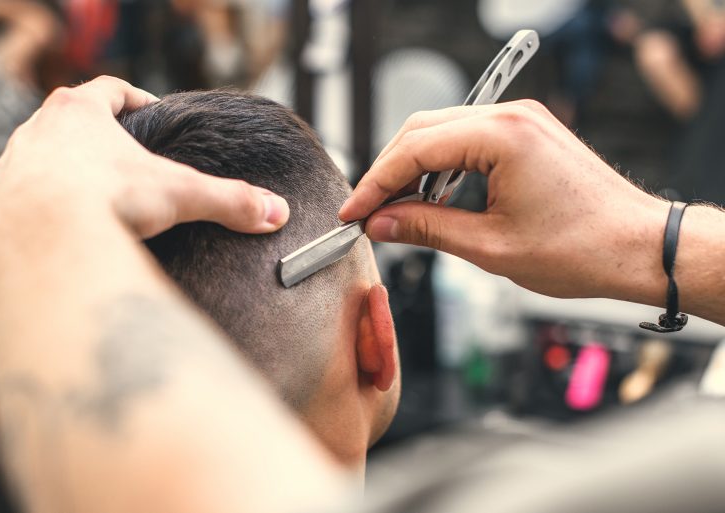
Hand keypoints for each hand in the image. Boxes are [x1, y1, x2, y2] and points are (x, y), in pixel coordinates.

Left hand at [0, 76, 288, 243]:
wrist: (39, 237)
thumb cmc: (104, 198)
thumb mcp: (178, 194)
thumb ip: (229, 200)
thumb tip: (275, 211)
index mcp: (80, 112)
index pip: (110, 89)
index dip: (133, 100)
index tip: (152, 114)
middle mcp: (38, 131)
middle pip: (69, 121)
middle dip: (96, 138)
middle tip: (124, 161)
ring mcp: (12, 167)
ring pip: (41, 159)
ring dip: (64, 172)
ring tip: (93, 198)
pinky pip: (21, 200)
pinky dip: (43, 209)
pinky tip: (63, 230)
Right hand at [340, 100, 668, 302]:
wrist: (639, 247)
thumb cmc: (582, 248)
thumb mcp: (491, 246)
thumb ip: (428, 228)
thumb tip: (382, 223)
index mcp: (502, 136)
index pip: (414, 148)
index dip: (376, 182)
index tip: (354, 210)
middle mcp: (511, 116)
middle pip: (422, 131)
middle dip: (389, 171)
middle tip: (368, 211)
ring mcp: (521, 121)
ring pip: (442, 132)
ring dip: (414, 168)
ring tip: (397, 210)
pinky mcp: (527, 133)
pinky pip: (468, 139)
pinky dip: (442, 166)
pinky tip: (432, 197)